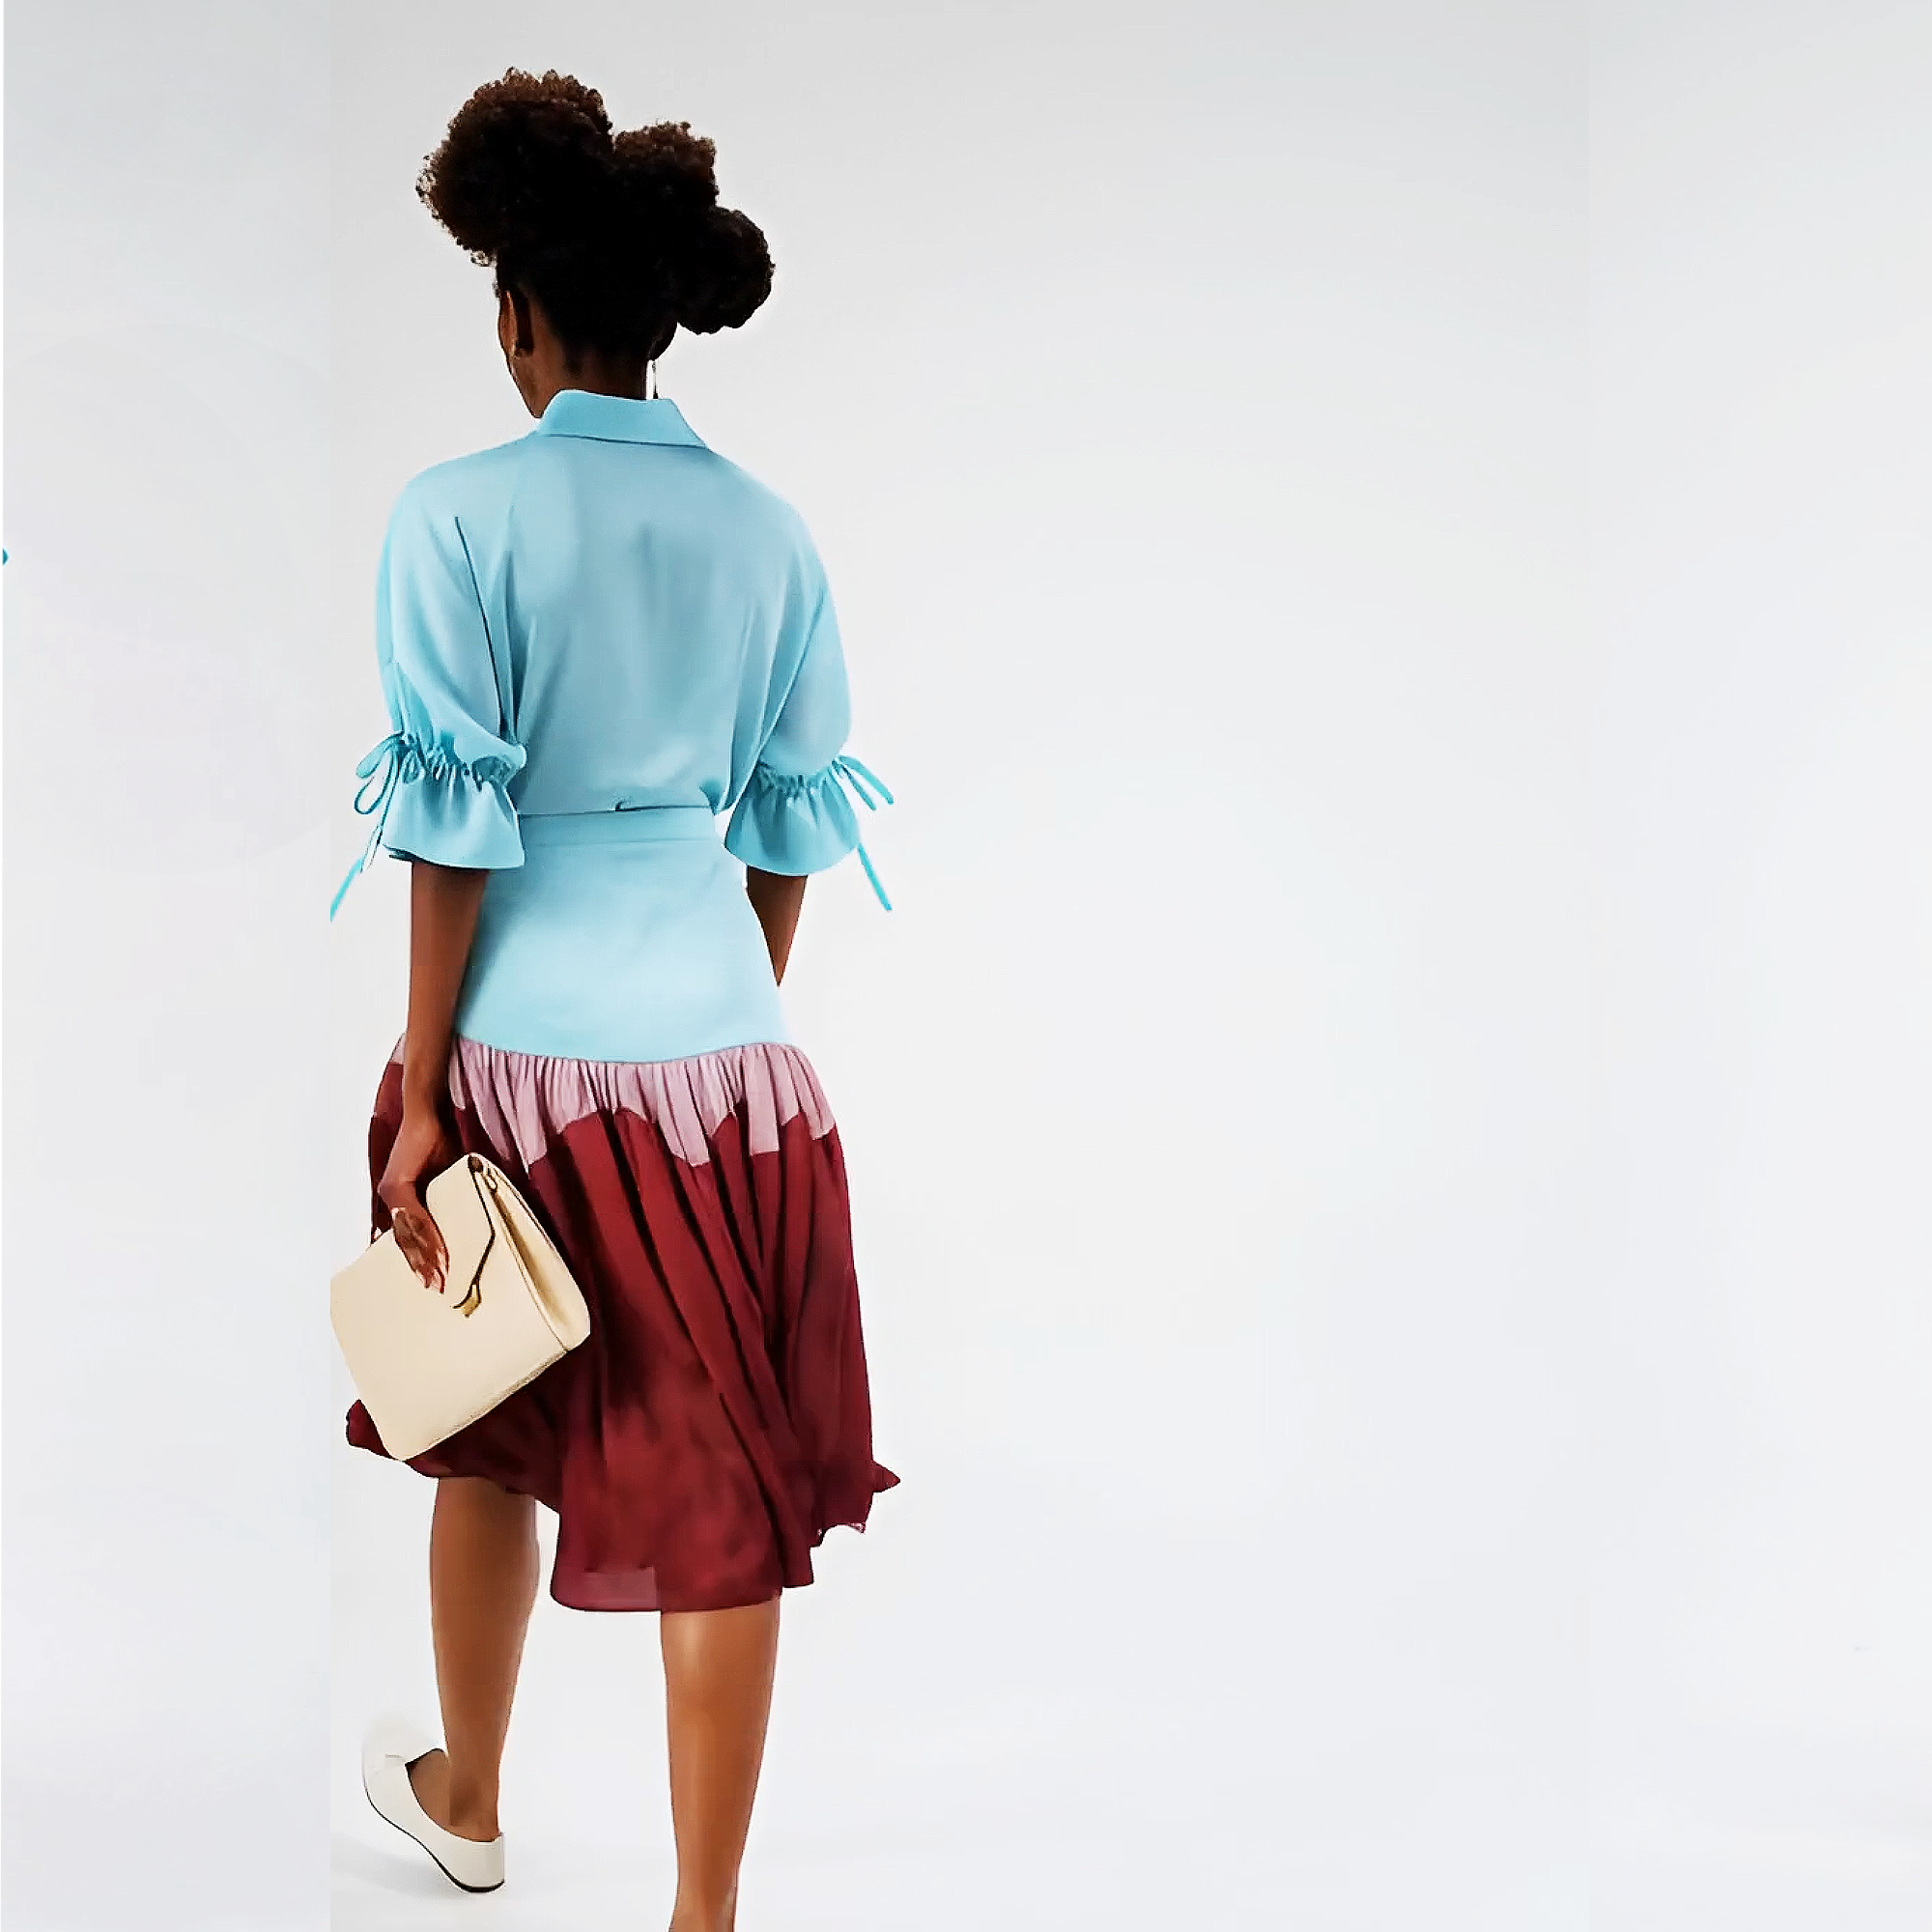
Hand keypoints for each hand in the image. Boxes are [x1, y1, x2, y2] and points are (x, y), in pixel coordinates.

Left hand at [377, 1097, 458, 1290]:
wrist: (428, 1112)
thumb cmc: (439, 1140)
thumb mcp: (445, 1175)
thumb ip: (446, 1197)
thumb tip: (462, 1217)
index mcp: (400, 1198)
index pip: (408, 1234)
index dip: (420, 1257)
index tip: (432, 1280)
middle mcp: (390, 1198)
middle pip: (406, 1240)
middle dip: (422, 1266)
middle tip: (436, 1289)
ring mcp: (391, 1193)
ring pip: (409, 1233)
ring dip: (426, 1257)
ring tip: (439, 1279)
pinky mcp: (397, 1185)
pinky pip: (414, 1218)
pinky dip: (428, 1237)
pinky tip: (439, 1253)